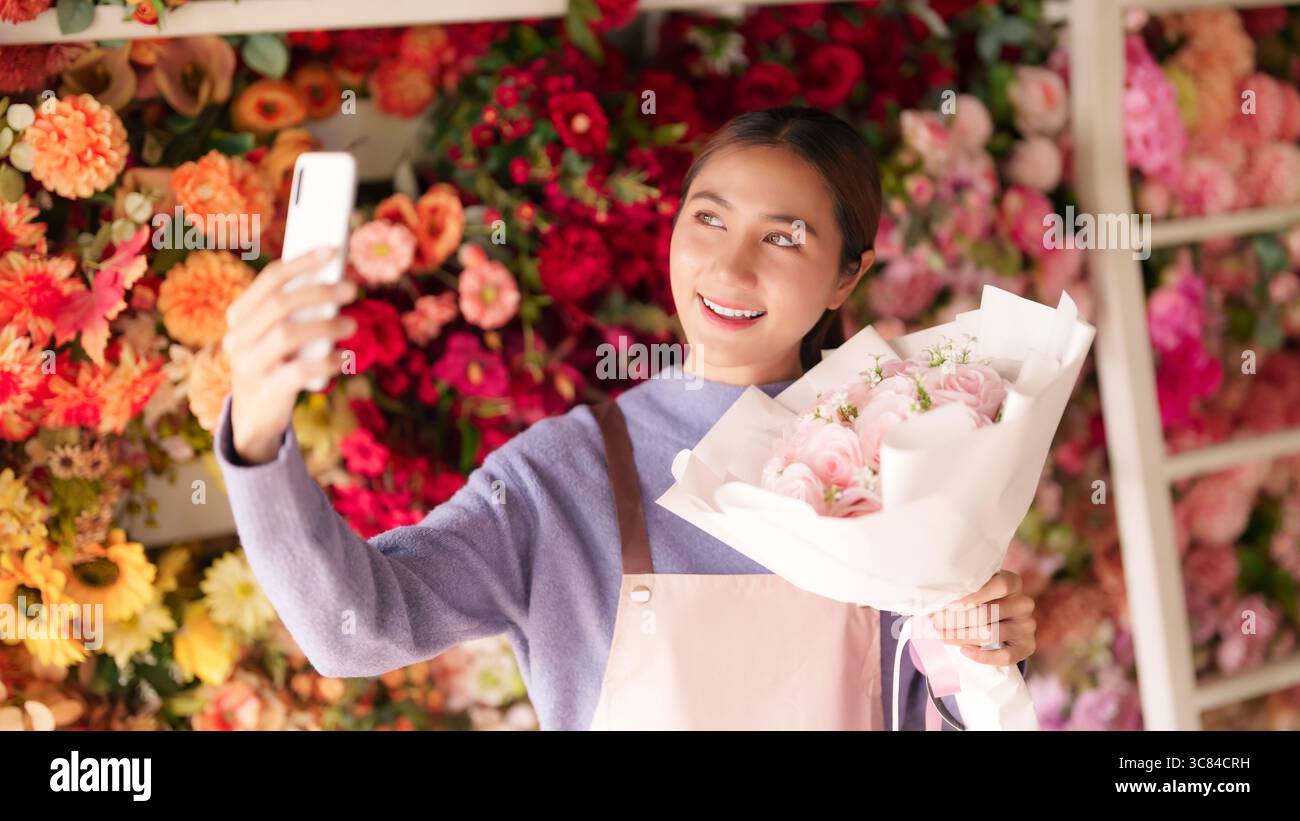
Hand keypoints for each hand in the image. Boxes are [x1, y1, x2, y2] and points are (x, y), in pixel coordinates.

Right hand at [222, 246, 356, 464]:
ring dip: (325, 325)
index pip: (270, 279)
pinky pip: (297, 371)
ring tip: (352, 324)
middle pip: (279, 304)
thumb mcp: (278, 335)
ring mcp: (248, 365)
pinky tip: (342, 357)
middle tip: (351, 288)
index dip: (303, 261)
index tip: (333, 250)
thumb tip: (336, 283)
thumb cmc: (275, 364)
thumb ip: (296, 313)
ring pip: (286, 334)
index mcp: (239, 315)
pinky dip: (325, 362)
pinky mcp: (265, 391)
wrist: (254, 416)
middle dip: (319, 291)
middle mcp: (238, 337)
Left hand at [928, 570, 1035, 666]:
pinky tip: (964, 650)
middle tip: (936, 622)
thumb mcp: (975, 588)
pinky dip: (983, 656)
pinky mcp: (1027, 646)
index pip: (1000, 586)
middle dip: (957, 619)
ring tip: (943, 636)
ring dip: (962, 637)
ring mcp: (1027, 626)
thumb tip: (935, 598)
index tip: (950, 604)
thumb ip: (963, 590)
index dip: (974, 595)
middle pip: (990, 613)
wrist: (997, 620)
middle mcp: (1024, 603)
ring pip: (992, 634)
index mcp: (1013, 583)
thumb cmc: (980, 600)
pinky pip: (1006, 656)